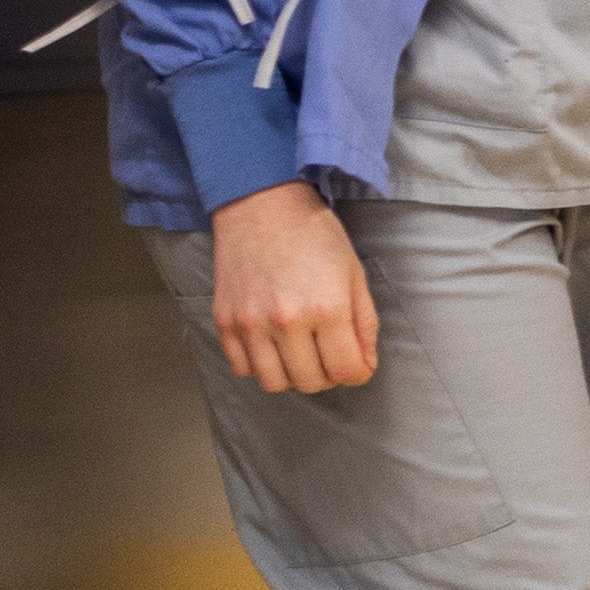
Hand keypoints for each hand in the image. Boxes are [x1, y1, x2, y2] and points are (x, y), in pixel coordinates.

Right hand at [210, 180, 380, 394]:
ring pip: (274, 382)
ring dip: (293, 375)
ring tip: (302, 353)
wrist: (263, 206)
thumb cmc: (315, 236)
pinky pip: (242, 368)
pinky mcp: (225, 321)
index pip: (346, 371)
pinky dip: (261, 366)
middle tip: (330, 356)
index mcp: (327, 309)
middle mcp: (286, 321)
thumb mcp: (354, 274)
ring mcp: (251, 324)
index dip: (358, 373)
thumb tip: (365, 364)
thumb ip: (364, 324)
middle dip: (329, 376)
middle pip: (311, 382)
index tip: (358, 365)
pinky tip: (274, 346)